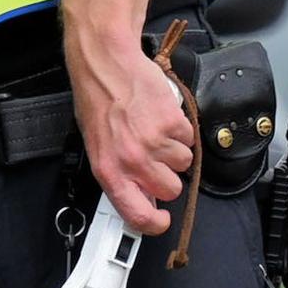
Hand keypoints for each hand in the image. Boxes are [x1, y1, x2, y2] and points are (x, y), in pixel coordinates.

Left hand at [69, 29, 196, 234]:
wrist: (106, 64)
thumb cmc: (98, 101)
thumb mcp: (98, 146)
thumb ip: (120, 174)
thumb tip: (141, 195)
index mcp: (109, 171)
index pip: (138, 215)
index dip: (154, 223)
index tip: (161, 220)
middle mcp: (133, 161)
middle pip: (170, 190)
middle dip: (167, 177)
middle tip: (155, 159)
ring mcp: (155, 142)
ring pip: (183, 164)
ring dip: (174, 151)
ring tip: (155, 131)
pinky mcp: (172, 123)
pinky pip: (189, 138)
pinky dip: (180, 130)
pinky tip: (161, 118)